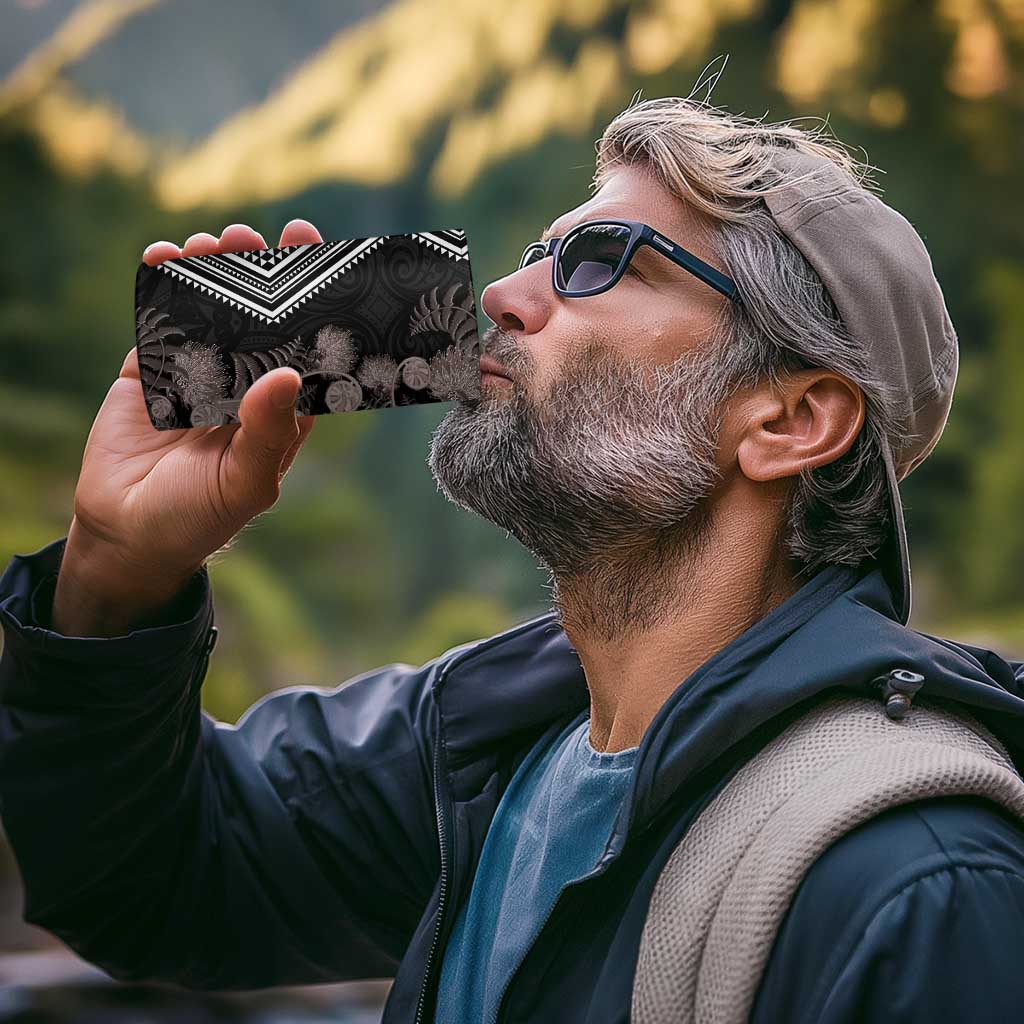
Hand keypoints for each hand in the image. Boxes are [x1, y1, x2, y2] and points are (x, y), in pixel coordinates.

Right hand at [53, 220, 323, 633]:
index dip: (311, 303)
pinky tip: (163, 257)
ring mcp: (197, 373)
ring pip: (210, 311)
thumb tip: (287, 375)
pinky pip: (159, 321)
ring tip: (211, 242)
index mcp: (280, 410)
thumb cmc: (200, 518)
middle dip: (258, 274)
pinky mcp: (151, 371)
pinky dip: (161, 287)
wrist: (127, 535)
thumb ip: (268, 432)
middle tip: (253, 236)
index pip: (304, 347)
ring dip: (211, 272)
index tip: (315, 257)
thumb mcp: (245, 483)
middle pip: (258, 318)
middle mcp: (244, 384)